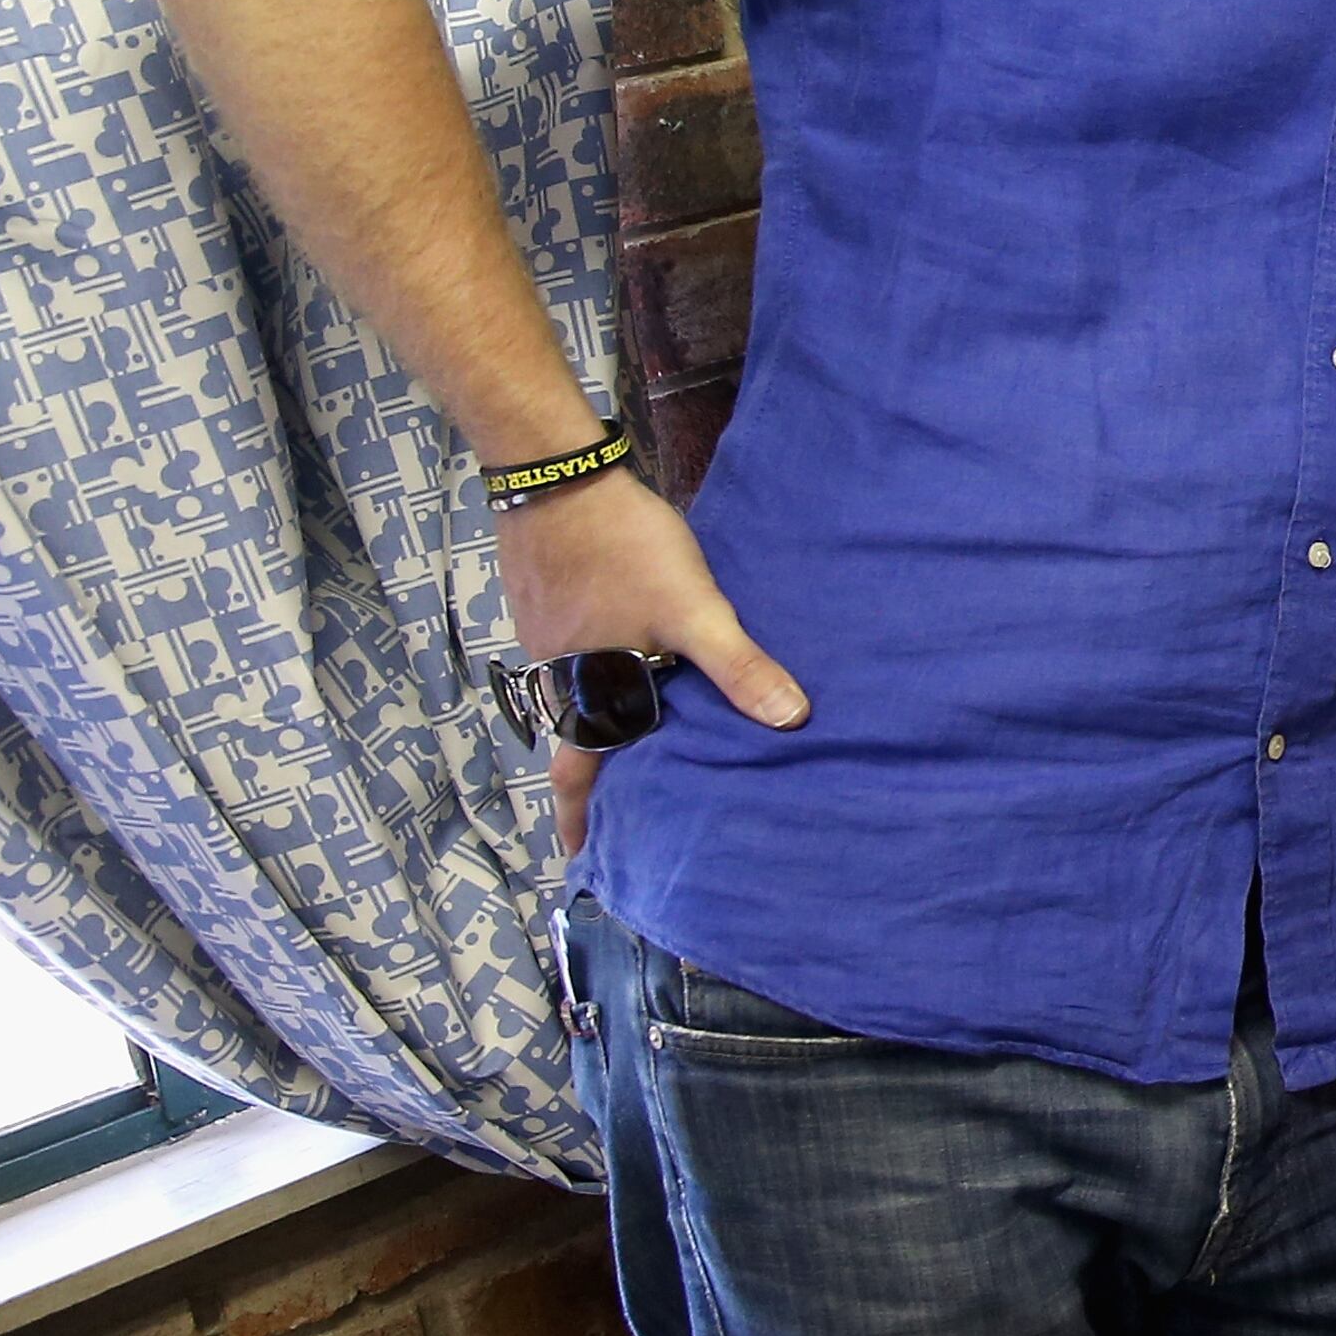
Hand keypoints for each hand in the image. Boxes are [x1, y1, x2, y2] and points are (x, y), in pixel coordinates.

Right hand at [493, 465, 806, 853]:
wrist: (557, 478)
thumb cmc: (624, 549)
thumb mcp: (693, 610)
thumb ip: (737, 667)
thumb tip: (789, 721)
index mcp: (584, 690)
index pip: (576, 771)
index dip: (577, 816)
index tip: (579, 858)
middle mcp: (557, 674)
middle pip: (573, 737)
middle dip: (594, 776)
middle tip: (615, 809)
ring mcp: (547, 636)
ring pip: (573, 693)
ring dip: (596, 720)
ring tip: (629, 740)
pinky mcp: (549, 601)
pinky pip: (573, 653)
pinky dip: (595, 671)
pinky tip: (621, 658)